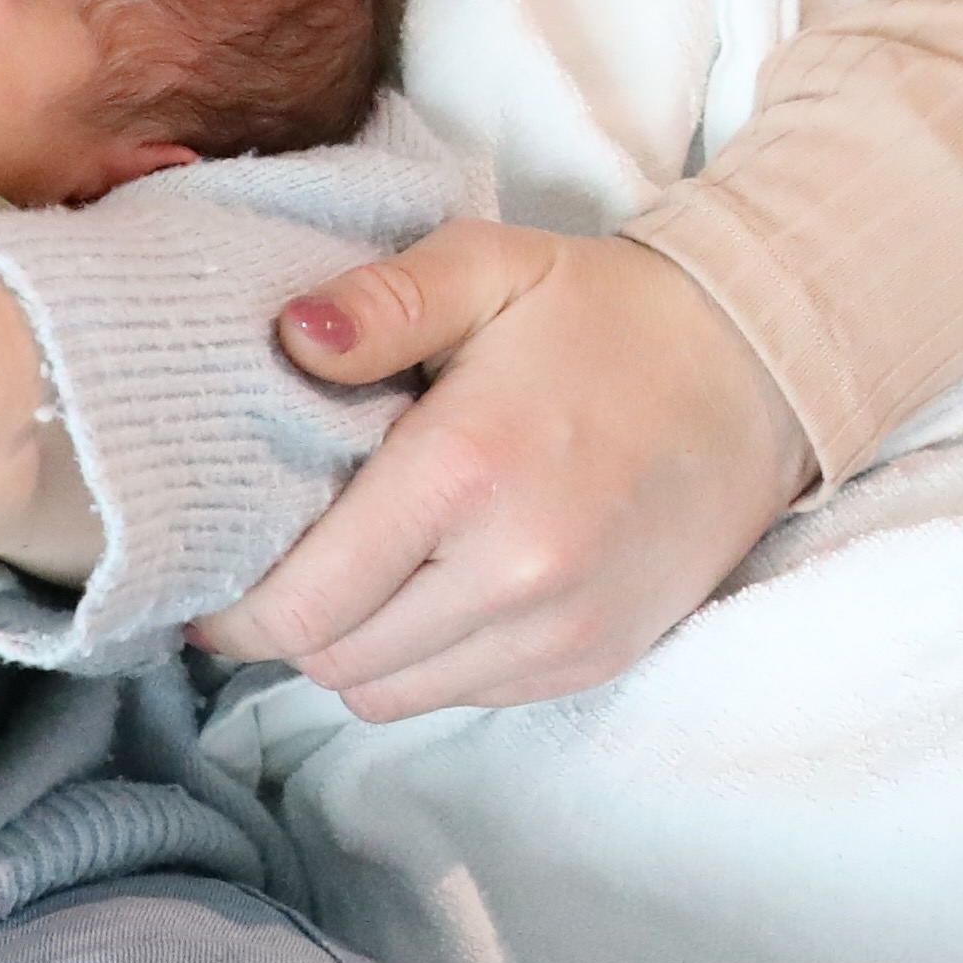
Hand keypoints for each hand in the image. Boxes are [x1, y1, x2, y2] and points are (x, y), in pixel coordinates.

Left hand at [189, 225, 808, 718]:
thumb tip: (289, 337)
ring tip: (342, 579)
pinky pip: (462, 697)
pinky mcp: (593, 660)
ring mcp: (561, 632)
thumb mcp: (486, 265)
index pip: (306, 602)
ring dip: (349, 651)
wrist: (756, 372)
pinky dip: (420, 663)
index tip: (206, 576)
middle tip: (269, 567)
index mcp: (467, 473)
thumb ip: (380, 302)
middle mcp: (515, 574)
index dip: (235, 608)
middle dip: (285, 627)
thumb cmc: (602, 313)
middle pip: (336, 660)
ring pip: (391, 696)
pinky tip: (421, 592)